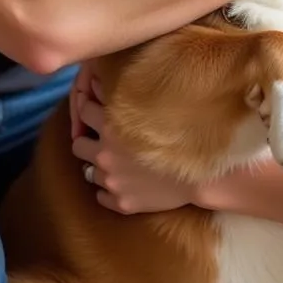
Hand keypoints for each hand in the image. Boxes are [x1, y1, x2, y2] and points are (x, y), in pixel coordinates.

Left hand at [70, 73, 194, 214]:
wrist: (204, 173)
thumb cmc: (186, 133)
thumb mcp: (154, 106)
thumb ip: (126, 95)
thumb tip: (102, 79)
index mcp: (112, 129)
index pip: (83, 112)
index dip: (87, 106)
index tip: (93, 105)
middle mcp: (105, 156)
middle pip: (78, 144)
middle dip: (86, 138)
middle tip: (100, 136)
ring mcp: (112, 182)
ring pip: (88, 172)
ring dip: (98, 165)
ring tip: (113, 160)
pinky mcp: (121, 203)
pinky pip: (101, 196)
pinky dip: (108, 189)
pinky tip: (122, 182)